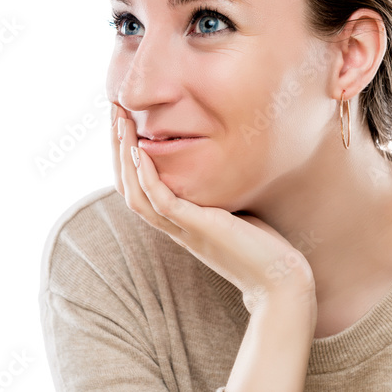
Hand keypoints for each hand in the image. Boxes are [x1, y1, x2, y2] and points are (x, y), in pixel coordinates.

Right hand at [110, 104, 316, 312]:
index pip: (136, 186)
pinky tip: (141, 150)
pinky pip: (160, 201)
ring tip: (120, 122)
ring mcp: (182, 229)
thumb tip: (216, 159)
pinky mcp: (197, 228)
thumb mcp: (230, 209)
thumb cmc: (261, 245)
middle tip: (113, 110)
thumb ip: (212, 191)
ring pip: (135, 194)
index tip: (124, 120)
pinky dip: (146, 175)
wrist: (278, 281)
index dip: (125, 155)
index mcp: (176, 221)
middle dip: (117, 147)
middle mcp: (172, 226)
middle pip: (127, 186)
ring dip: (124, 156)